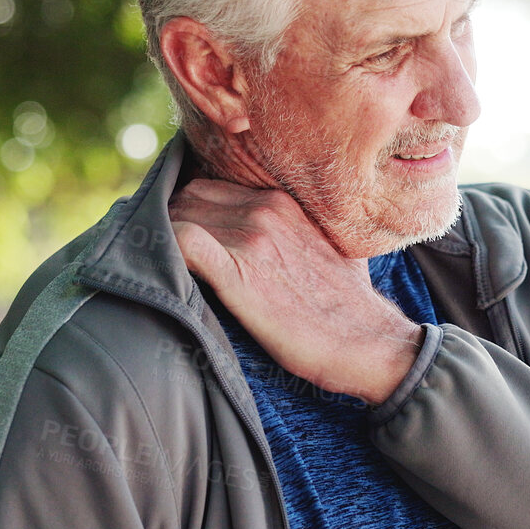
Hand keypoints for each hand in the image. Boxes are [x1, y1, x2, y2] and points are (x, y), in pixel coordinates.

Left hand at [169, 179, 422, 404]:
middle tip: (164, 252)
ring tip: (159, 267)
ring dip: (163, 238)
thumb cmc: (351, 304)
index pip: (210, 186)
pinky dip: (167, 250)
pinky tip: (166, 273)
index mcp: (282, 201)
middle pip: (190, 197)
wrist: (370, 342)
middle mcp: (265, 210)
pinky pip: (183, 243)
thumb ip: (298, 230)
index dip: (190, 209)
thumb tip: (283, 237)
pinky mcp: (238, 275)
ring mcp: (251, 240)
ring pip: (181, 216)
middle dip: (171, 219)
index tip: (182, 233)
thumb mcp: (331, 247)